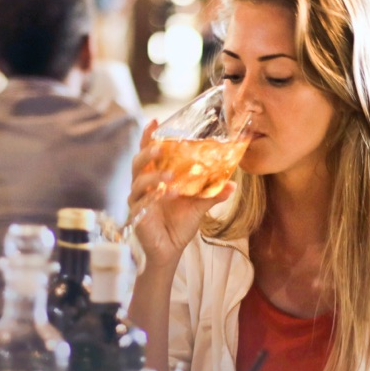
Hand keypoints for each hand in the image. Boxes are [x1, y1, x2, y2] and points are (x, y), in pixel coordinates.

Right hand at [129, 120, 234, 266]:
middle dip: (147, 152)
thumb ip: (212, 194)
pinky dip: (154, 198)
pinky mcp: (137, 215)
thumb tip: (232, 185)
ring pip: (138, 181)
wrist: (170, 249)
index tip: (155, 121)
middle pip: (138, 162)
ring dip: (154, 177)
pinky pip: (142, 203)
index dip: (149, 137)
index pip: (149, 152)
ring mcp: (138, 199)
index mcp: (156, 176)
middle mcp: (143, 185)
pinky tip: (168, 195)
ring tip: (170, 178)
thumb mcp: (199, 206)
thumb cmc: (180, 223)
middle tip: (160, 146)